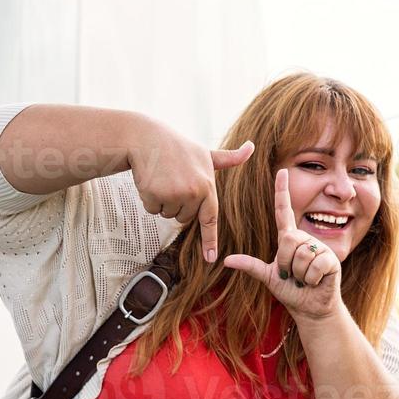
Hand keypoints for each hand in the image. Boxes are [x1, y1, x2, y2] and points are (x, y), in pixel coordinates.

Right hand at [127, 116, 253, 261]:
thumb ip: (229, 158)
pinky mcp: (155, 196)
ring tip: (163, 178)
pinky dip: (149, 199)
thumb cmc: (179, 147)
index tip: (210, 258)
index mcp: (208, 186)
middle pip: (184, 217)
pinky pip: (152, 210)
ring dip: (163, 201)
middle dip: (178, 204)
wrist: (147, 139)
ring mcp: (174, 195)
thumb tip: (251, 147)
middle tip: (174, 180)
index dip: (210, 240)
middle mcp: (193, 193)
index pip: (210, 219)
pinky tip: (151, 180)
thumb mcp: (206, 153)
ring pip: (168, 215)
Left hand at [223, 167, 343, 321]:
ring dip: (299, 274)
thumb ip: (250, 266)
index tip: (281, 171)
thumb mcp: (268, 277)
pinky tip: (316, 282)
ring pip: (301, 254)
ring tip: (304, 279)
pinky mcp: (331, 260)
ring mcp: (319, 248)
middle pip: (288, 240)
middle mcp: (304, 238)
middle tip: (292, 275)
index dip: (282, 191)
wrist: (310, 308)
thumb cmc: (291, 291)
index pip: (283, 210)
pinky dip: (311, 279)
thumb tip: (226, 260)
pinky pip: (315, 265)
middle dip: (286, 263)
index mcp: (288, 239)